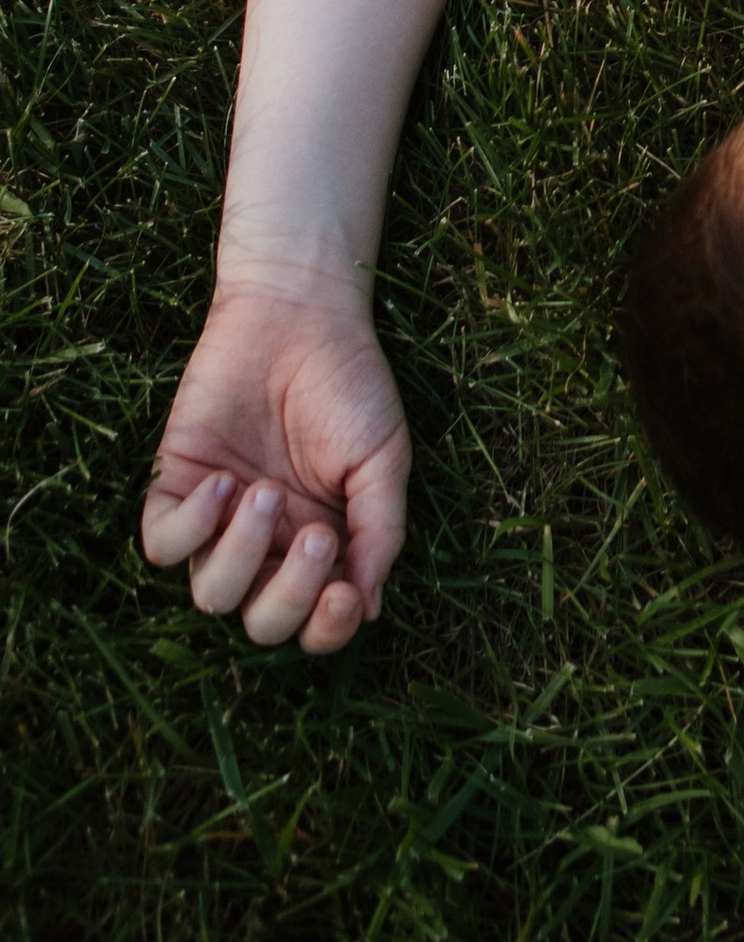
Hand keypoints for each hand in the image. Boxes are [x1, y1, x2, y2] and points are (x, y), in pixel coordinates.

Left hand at [140, 273, 410, 655]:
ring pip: (209, 594)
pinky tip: (224, 481)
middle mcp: (268, 545)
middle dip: (288, 595)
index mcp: (321, 545)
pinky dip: (191, 527)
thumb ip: (380, 531)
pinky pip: (163, 544)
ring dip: (241, 554)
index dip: (326, 628)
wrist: (300, 314)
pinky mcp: (175, 485)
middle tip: (317, 535)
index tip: (347, 593)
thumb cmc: (350, 384)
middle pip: (260, 622)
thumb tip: (371, 607)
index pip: (314, 623)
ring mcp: (219, 520)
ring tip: (266, 491)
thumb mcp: (383, 460)